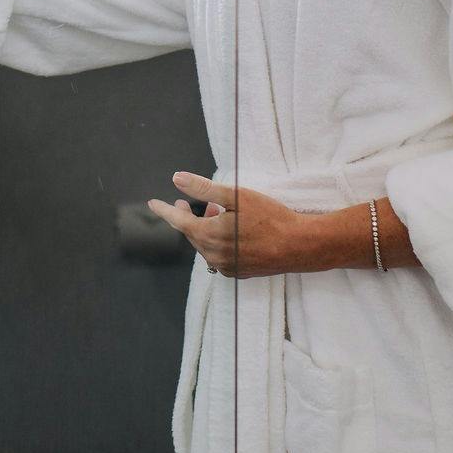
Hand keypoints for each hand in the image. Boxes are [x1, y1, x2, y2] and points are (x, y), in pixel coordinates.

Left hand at [146, 172, 307, 278]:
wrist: (299, 246)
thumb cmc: (270, 217)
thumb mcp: (236, 196)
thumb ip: (204, 188)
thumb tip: (176, 179)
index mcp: (208, 236)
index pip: (178, 221)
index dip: (165, 210)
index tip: (152, 203)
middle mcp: (213, 255)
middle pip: (192, 234)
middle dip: (189, 218)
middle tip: (190, 203)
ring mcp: (226, 267)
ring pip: (206, 245)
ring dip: (205, 229)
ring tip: (216, 213)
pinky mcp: (239, 273)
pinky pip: (219, 256)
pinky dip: (218, 242)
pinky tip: (231, 232)